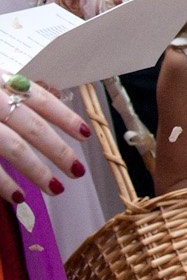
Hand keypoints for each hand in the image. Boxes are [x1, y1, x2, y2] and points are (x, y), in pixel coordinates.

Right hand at [0, 78, 88, 207]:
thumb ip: (19, 89)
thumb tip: (55, 92)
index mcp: (3, 82)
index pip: (40, 100)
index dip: (65, 117)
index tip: (86, 135)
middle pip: (32, 127)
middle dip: (58, 151)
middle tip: (78, 171)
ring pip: (14, 148)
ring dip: (37, 171)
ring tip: (56, 189)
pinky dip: (4, 184)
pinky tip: (19, 198)